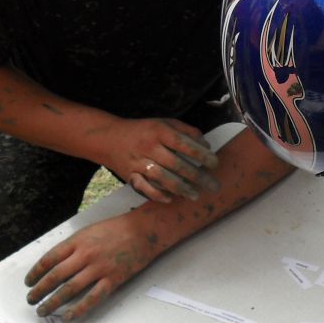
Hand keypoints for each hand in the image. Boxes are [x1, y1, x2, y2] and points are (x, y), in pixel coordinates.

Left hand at [24, 214, 159, 320]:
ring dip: (53, 302)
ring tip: (43, 311)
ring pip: (70, 289)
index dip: (35, 273)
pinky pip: (93, 297)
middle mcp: (85, 254)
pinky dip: (79, 309)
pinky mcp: (113, 279)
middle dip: (39, 290)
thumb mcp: (89, 231)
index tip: (28, 282)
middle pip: (55, 276)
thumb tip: (56, 263)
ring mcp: (100, 267)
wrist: (144, 230)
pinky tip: (68, 317)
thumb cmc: (117, 229)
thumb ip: (73, 246)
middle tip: (31, 300)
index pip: (49, 259)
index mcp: (77, 241)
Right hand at [104, 117, 219, 202]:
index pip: (184, 144)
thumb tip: (207, 144)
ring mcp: (138, 162)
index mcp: (159, 131)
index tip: (215, 164)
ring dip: (181, 188)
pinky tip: (171, 199)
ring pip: (162, 178)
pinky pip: (144, 187)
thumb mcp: (164, 123)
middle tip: (213, 186)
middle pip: (176, 164)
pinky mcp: (129, 175)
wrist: (108, 138)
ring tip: (196, 195)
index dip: (202, 154)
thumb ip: (186, 131)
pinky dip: (157, 194)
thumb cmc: (143, 131)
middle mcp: (149, 146)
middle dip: (197, 176)